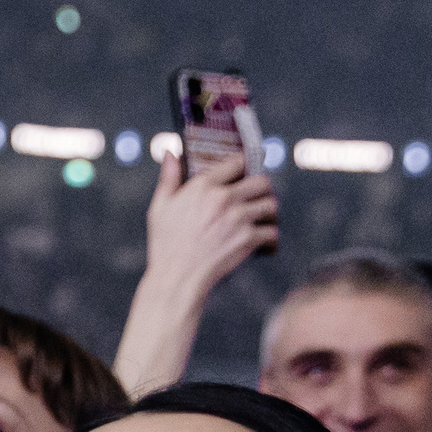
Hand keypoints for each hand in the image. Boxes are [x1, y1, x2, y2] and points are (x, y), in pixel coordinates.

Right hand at [143, 152, 278, 298]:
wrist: (176, 277)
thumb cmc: (165, 244)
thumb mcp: (159, 208)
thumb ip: (168, 178)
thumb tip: (171, 153)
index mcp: (203, 186)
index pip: (237, 162)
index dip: (242, 166)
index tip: (243, 172)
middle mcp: (223, 198)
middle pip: (262, 181)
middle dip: (262, 189)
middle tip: (257, 197)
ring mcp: (238, 218)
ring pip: (271, 204)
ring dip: (269, 212)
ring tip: (262, 218)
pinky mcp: (248, 238)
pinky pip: (272, 231)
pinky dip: (270, 237)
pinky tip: (263, 240)